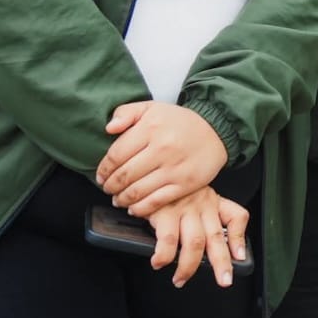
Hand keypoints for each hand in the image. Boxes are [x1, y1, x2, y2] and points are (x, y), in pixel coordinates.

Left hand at [97, 101, 227, 216]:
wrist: (217, 131)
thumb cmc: (180, 122)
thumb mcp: (152, 108)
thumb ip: (126, 112)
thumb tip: (108, 128)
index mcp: (151, 128)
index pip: (116, 155)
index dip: (104, 170)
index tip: (101, 176)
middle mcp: (162, 148)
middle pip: (124, 176)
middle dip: (110, 186)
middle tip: (108, 188)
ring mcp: (174, 168)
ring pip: (137, 192)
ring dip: (122, 199)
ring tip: (118, 199)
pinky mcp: (185, 184)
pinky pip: (156, 201)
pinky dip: (140, 209)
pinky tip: (134, 208)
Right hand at [147, 188, 249, 288]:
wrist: (146, 172)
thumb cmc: (170, 191)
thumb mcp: (193, 196)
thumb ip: (202, 217)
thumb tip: (210, 247)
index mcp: (213, 202)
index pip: (236, 216)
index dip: (240, 237)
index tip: (240, 256)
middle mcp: (202, 205)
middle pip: (216, 238)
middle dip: (222, 263)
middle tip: (224, 281)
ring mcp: (184, 209)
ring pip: (195, 243)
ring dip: (189, 267)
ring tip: (180, 279)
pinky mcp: (164, 212)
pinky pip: (168, 240)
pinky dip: (164, 256)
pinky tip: (159, 263)